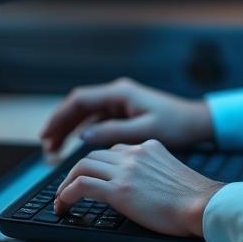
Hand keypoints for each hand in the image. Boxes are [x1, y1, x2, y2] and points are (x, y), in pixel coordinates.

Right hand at [39, 77, 214, 152]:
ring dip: (70, 128)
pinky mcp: (124, 111)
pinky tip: (76, 144)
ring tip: (54, 148)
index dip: (59, 117)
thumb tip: (83, 135)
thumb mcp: (144, 132)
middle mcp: (118, 93)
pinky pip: (97, 119)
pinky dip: (84, 130)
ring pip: (86, 113)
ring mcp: (120, 101)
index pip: (80, 100)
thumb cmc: (175, 125)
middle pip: (79, 105)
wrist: (196, 122)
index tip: (45, 134)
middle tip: (45, 145)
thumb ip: (113, 132)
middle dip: (60, 124)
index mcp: (121, 93)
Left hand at [53, 139, 224, 236]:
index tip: (92, 177)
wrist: (202, 204)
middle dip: (77, 172)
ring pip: (82, 166)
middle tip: (69, 188)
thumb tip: (139, 184)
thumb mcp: (170, 172)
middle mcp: (134, 153)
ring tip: (61, 199)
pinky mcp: (119, 190)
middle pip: (93, 155)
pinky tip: (63, 205)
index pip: (113, 150)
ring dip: (66, 183)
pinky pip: (81, 185)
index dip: (99, 165)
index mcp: (148, 147)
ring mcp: (125, 170)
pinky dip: (66, 194)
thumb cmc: (193, 197)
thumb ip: (152, 169)